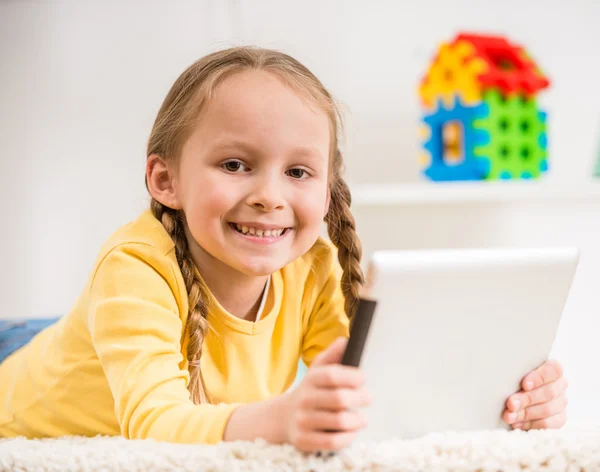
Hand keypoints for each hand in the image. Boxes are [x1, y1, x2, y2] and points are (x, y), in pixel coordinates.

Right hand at [281, 337, 371, 451]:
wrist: (283, 417)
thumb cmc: (311, 391)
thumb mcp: (318, 370)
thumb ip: (333, 354)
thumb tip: (348, 340)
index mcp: (310, 380)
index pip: (332, 375)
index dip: (351, 376)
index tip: (363, 378)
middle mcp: (305, 399)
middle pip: (339, 399)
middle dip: (359, 398)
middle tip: (368, 398)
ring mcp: (303, 421)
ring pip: (339, 421)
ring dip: (357, 420)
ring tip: (362, 418)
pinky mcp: (304, 440)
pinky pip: (332, 441)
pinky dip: (348, 437)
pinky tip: (351, 431)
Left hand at [503, 360, 567, 429]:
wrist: (514, 398)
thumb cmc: (513, 381)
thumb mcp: (514, 374)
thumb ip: (516, 373)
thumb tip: (504, 378)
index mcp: (552, 369)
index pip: (553, 369)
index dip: (540, 377)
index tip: (524, 385)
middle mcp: (559, 385)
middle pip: (548, 392)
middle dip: (526, 399)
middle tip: (510, 404)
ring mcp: (561, 403)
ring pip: (547, 409)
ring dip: (525, 413)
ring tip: (509, 416)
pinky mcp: (558, 419)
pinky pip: (547, 424)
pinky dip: (530, 424)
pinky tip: (516, 423)